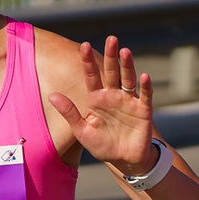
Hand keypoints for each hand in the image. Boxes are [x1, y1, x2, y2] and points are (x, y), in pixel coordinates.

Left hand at [49, 37, 155, 173]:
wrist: (124, 161)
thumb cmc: (103, 146)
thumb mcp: (82, 131)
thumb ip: (70, 112)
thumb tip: (52, 95)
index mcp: (97, 99)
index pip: (92, 76)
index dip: (88, 61)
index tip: (83, 45)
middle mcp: (114, 96)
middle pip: (112, 71)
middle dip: (111, 55)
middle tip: (111, 38)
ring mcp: (129, 102)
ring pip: (128, 79)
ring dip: (127, 65)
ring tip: (125, 51)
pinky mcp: (143, 111)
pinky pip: (145, 96)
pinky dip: (145, 87)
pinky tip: (144, 76)